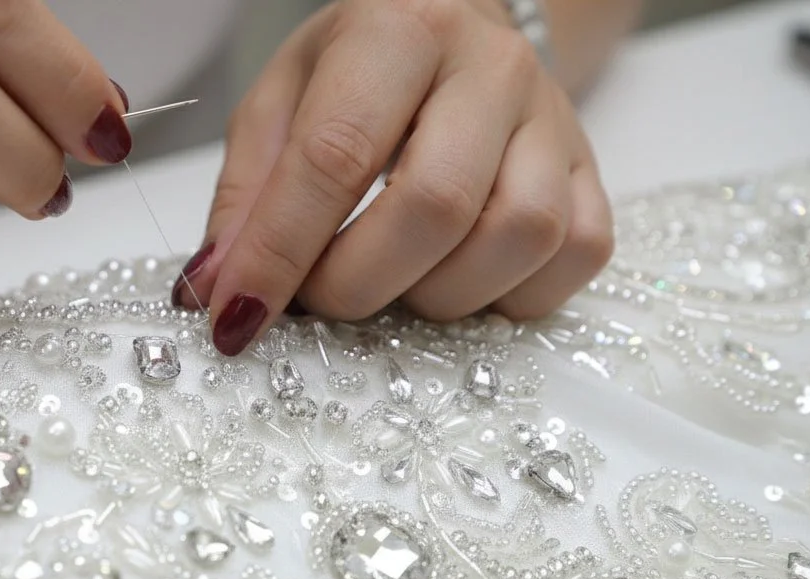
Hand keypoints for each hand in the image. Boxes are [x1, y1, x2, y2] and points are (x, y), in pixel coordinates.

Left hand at [172, 0, 613, 354]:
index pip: (335, 154)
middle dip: (357, 283)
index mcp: (396, 32)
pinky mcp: (593, 172)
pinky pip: (573, 257)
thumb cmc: (359, 76)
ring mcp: (554, 119)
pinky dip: (509, 297)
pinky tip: (459, 278)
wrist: (457, 37)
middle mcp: (489, 67)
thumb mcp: (280, 104)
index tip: (237, 317)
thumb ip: (246, 196)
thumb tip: (216, 290)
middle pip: (434, 205)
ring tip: (393, 282)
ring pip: (517, 237)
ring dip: (436, 295)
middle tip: (319, 299)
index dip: (279, 251)